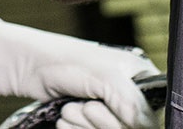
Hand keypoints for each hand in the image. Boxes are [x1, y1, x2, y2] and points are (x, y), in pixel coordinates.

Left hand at [0, 18, 159, 128]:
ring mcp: (109, 111)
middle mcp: (129, 97)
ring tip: (71, 108)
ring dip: (85, 127)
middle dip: (102, 122)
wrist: (31, 68)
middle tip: (86, 106)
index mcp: (141, 78)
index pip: (152, 115)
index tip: (109, 110)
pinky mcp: (90, 123)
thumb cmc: (67, 61)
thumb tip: (146, 126)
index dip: (132, 121)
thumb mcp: (104, 76)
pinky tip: (65, 117)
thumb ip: (130, 100)